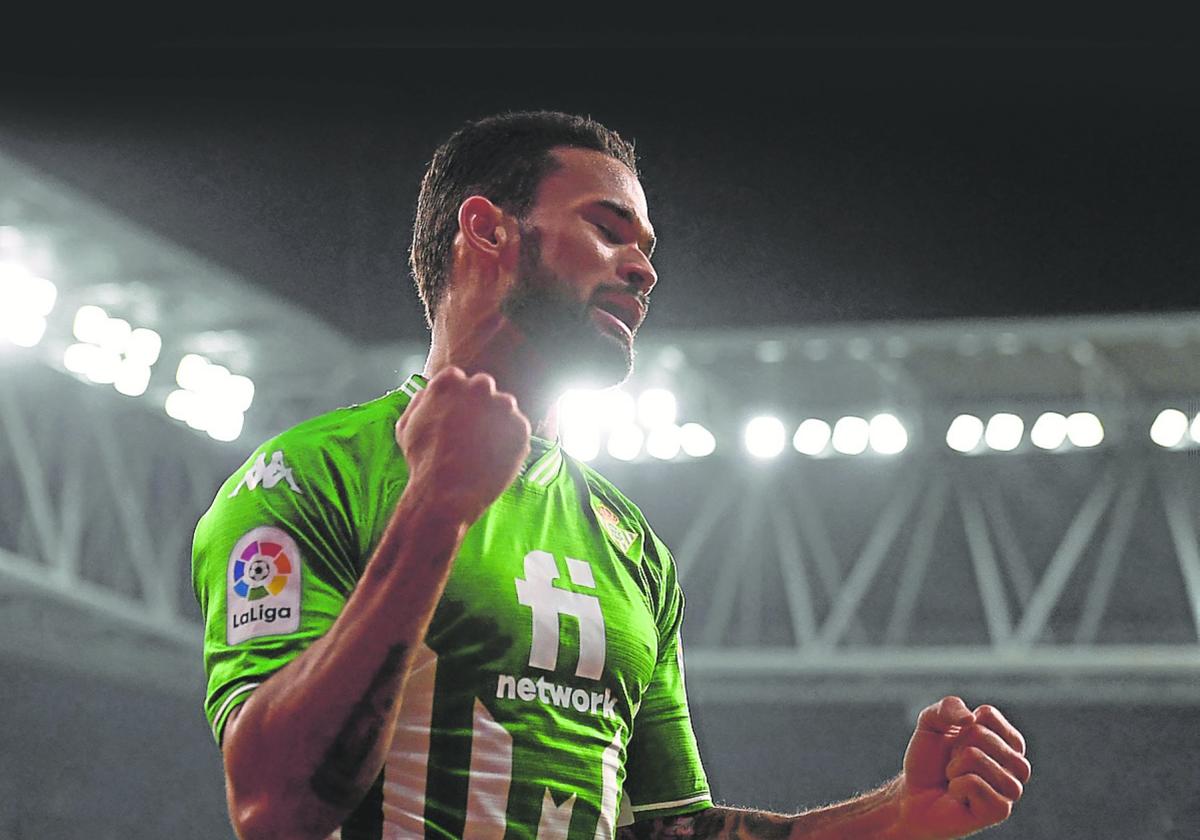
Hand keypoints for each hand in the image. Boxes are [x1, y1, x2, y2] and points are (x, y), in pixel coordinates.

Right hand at [396, 367, 530, 524]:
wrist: (447, 492)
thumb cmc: (423, 462)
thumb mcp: (406, 426)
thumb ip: (419, 402)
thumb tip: (426, 394)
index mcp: (450, 382)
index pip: (458, 380)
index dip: (457, 399)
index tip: (456, 415)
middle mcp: (480, 387)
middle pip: (484, 389)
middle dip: (479, 405)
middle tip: (471, 432)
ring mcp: (504, 406)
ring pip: (504, 409)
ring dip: (497, 423)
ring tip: (483, 449)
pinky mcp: (521, 427)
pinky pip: (518, 431)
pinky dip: (510, 442)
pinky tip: (495, 458)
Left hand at [891, 696, 1031, 839]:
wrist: (913, 797)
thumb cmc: (928, 761)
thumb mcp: (931, 723)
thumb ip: (948, 707)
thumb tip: (970, 718)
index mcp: (1007, 741)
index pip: (988, 714)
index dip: (961, 725)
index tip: (956, 742)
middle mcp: (1016, 765)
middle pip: (982, 735)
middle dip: (956, 746)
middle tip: (953, 764)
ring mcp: (1011, 789)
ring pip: (977, 758)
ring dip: (955, 766)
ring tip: (954, 778)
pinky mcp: (1000, 811)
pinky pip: (974, 783)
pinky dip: (956, 786)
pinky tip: (957, 795)